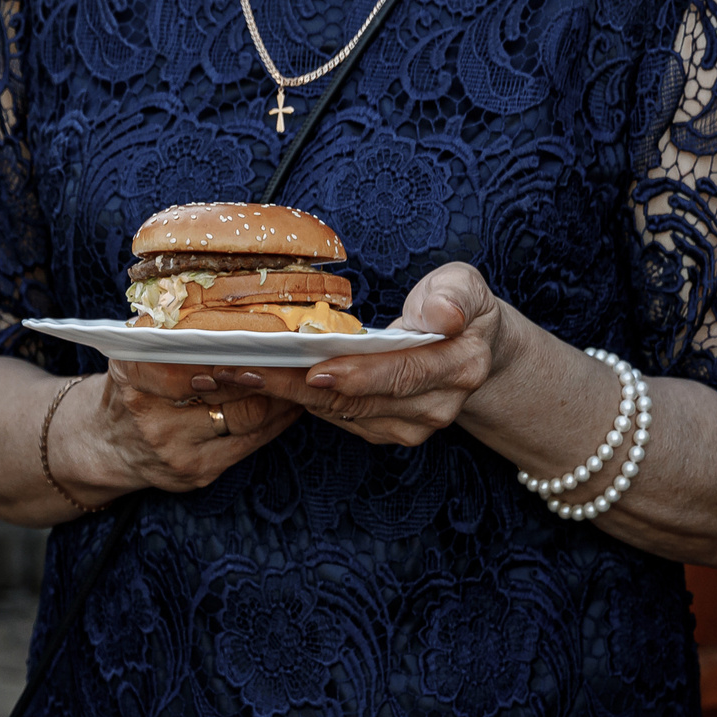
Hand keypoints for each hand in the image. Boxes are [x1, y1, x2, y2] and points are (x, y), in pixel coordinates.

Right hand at [53, 357, 301, 501]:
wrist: (105, 446)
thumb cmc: (131, 390)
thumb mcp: (135, 354)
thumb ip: (169, 335)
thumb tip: (232, 312)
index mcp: (132, 372)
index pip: (196, 358)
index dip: (238, 349)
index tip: (269, 336)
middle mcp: (150, 414)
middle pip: (227, 388)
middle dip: (267, 370)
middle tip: (297, 352)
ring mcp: (173, 448)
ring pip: (245, 417)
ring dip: (279, 396)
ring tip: (299, 374)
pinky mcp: (194, 473)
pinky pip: (249, 445)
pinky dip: (275, 423)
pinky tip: (290, 406)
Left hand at [246, 261, 510, 447]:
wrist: (471, 347)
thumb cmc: (457, 306)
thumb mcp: (464, 285)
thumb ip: (454, 295)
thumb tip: (442, 315)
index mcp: (461, 366)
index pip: (404, 373)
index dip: (359, 374)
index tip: (315, 369)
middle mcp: (438, 406)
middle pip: (362, 401)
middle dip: (301, 386)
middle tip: (251, 369)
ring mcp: (414, 426)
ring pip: (343, 414)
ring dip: (291, 395)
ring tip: (244, 373)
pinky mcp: (389, 431)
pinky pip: (339, 419)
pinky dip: (302, 402)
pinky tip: (268, 383)